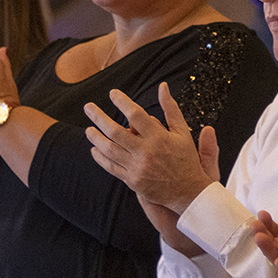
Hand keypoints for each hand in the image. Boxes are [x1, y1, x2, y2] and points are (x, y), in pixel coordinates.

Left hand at [83, 83, 219, 213]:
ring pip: (110, 150)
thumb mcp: (182, 131)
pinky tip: (95, 149)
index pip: (135, 115)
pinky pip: (111, 167)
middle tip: (88, 107)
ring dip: (96, 138)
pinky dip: (101, 158)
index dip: (122, 102)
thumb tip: (162, 87)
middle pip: (115, 131)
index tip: (113, 93)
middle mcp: (146, 152)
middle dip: (99, 118)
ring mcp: (137, 167)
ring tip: (88, 129)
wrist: (189, 191)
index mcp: (159, 137)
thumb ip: (170, 108)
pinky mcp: (133, 180)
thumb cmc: (186, 159)